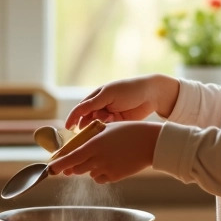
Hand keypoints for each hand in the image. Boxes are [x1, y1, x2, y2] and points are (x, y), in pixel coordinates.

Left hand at [48, 121, 161, 183]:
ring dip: (88, 168)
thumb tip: (78, 146)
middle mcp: (97, 159)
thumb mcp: (107, 129)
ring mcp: (106, 169)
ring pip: (88, 173)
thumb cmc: (129, 131)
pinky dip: (100, 173)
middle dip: (72, 166)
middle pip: (76, 168)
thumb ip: (91, 138)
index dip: (58, 165)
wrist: (150, 142)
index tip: (50, 169)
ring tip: (100, 157)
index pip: (70, 158)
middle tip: (72, 162)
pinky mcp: (115, 177)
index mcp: (94, 145)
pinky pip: (100, 178)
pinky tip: (109, 164)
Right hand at [65, 74, 179, 128]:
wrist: (151, 94)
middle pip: (88, 120)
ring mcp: (110, 115)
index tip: (68, 128)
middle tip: (88, 131)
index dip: (73, 118)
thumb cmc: (129, 89)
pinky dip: (107, 130)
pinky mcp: (119, 123)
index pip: (80, 109)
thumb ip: (93, 103)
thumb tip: (77, 112)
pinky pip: (108, 129)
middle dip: (86, 126)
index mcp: (97, 96)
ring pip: (98, 126)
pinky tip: (111, 128)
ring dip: (98, 127)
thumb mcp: (108, 94)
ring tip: (106, 124)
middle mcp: (101, 106)